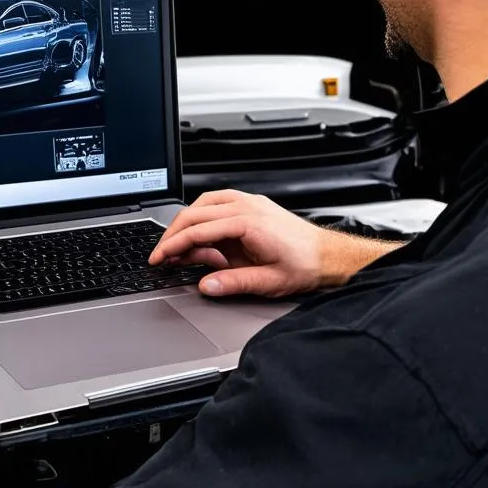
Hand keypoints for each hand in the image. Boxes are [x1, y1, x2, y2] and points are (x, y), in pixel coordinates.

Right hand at [149, 190, 391, 298]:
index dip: (173, 245)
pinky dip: (200, 215)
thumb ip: (234, 283)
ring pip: (202, 204)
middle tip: (160, 255)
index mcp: (248, 223)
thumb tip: (206, 285)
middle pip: (194, 214)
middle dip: (172, 235)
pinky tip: (199, 232)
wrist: (329, 255)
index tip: (158, 258)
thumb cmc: (305, 266)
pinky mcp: (251, 205)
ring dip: (185, 224)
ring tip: (178, 248)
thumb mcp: (268, 282)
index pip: (197, 230)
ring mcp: (249, 202)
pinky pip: (216, 202)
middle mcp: (246, 206)